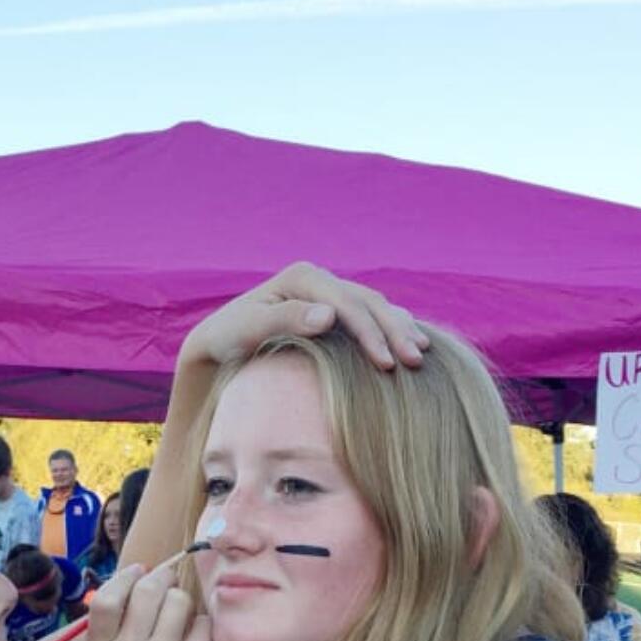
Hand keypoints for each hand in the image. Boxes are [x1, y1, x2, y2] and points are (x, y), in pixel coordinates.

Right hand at [86, 561, 212, 640]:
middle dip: (162, 579)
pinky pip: (202, 622)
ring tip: (181, 623)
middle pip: (146, 590)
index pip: (105, 599)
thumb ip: (117, 623)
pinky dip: (202, 627)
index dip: (125, 577)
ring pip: (178, 600)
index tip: (139, 571)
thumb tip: (138, 572)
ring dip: (184, 604)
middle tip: (170, 582)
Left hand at [181, 261, 427, 372]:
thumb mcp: (249, 329)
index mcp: (302, 277)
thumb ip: (286, 320)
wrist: (219, 343)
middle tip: (416, 360)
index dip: (369, 333)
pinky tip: (407, 346)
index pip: (346, 305)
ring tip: (421, 353)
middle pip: (368, 302)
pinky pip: (370, 316)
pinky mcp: (333, 310)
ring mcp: (328, 293)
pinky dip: (390, 330)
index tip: (385, 363)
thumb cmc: (229, 338)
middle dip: (394, 331)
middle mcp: (320, 280)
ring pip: (375, 307)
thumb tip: (328, 315)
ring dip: (400, 328)